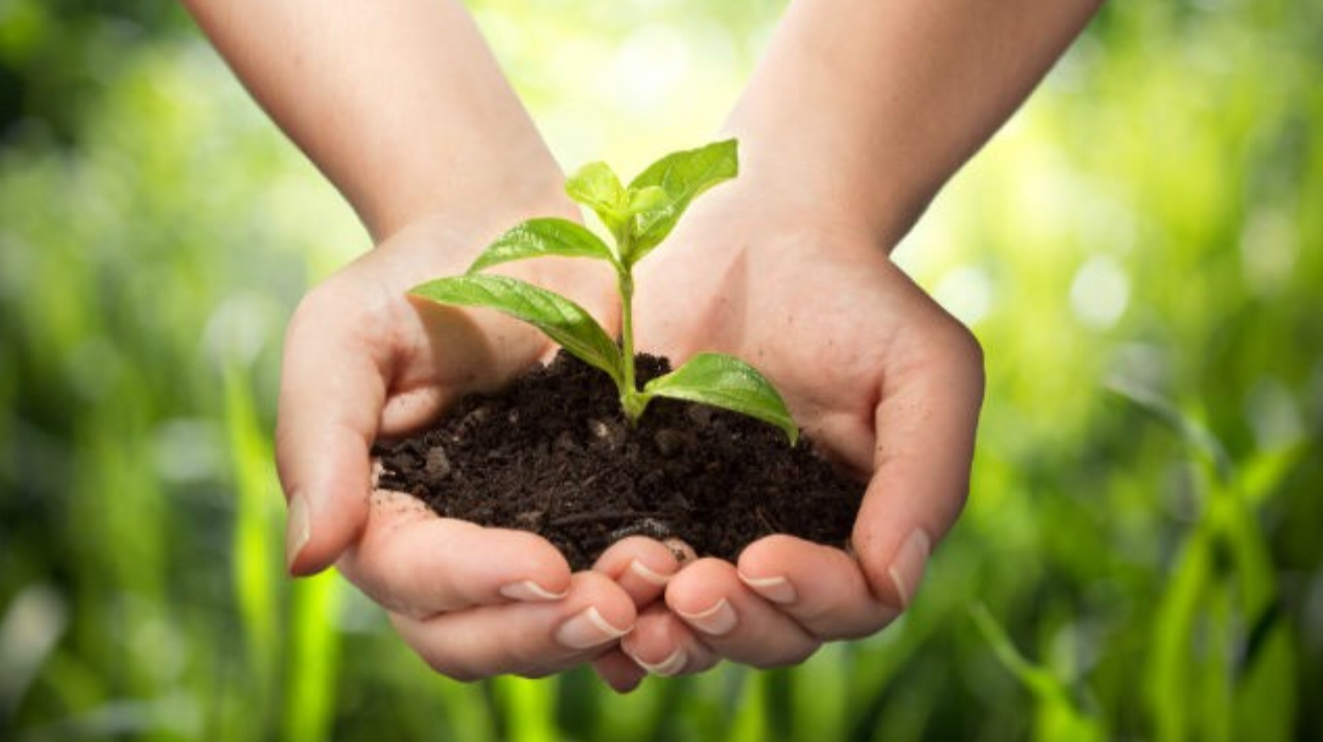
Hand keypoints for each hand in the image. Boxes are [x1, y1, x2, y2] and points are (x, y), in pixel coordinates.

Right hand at [276, 209, 639, 678]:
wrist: (514, 234)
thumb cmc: (416, 278)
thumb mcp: (343, 337)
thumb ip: (321, 441)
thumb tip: (311, 560)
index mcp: (377, 515)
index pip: (411, 578)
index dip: (475, 584)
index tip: (547, 566)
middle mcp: (444, 551)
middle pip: (471, 637)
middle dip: (541, 633)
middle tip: (614, 605)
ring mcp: (518, 543)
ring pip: (540, 629)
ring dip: (597, 627)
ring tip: (658, 584)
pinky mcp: (588, 523)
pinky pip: (605, 590)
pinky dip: (639, 610)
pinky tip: (681, 598)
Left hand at [593, 183, 984, 684]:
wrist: (760, 231)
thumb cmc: (858, 297)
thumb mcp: (925, 369)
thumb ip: (926, 473)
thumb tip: (893, 578)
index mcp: (858, 530)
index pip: (849, 604)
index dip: (808, 599)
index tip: (760, 556)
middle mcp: (784, 547)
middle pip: (769, 634)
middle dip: (729, 627)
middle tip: (686, 592)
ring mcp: (707, 532)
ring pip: (694, 626)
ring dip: (666, 635)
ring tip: (631, 611)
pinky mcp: (636, 504)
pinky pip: (624, 581)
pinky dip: (605, 614)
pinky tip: (577, 605)